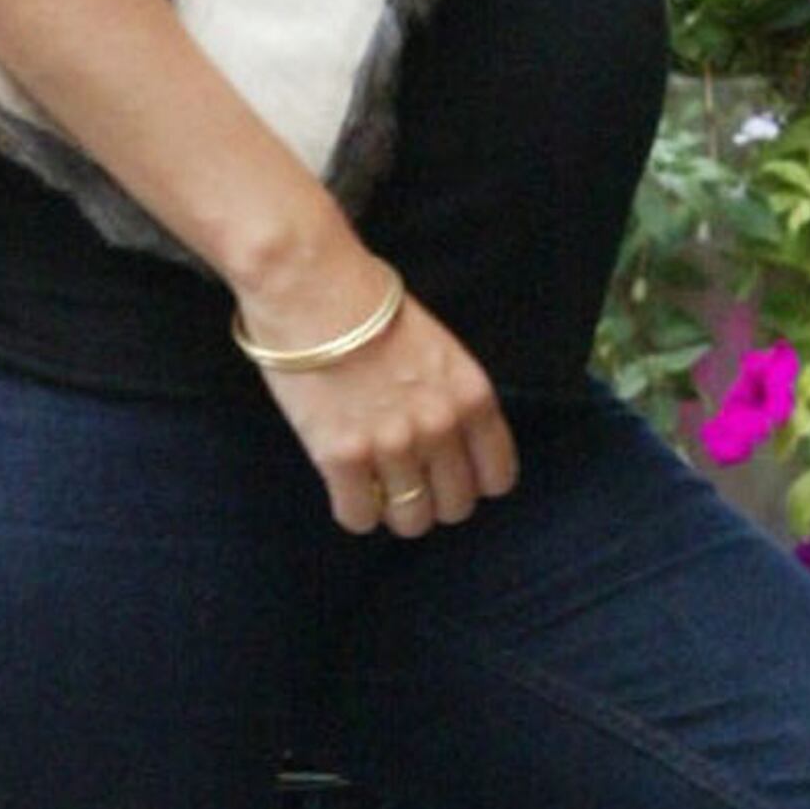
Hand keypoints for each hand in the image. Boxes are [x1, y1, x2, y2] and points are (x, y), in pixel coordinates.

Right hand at [251, 273, 519, 539]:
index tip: (449, 475)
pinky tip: (346, 486)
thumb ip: (453, 401)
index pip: (496, 478)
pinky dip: (353, 509)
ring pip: (410, 521)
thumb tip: (450, 449)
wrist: (313, 287)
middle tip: (407, 481)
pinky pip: (359, 517)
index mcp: (471, 397)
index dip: (472, 482)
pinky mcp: (340, 456)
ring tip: (375, 484)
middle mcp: (439, 426)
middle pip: (455, 507)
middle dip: (433, 499)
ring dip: (393, 509)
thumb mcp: (440, 351)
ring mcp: (391, 444)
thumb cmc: (370, 309)